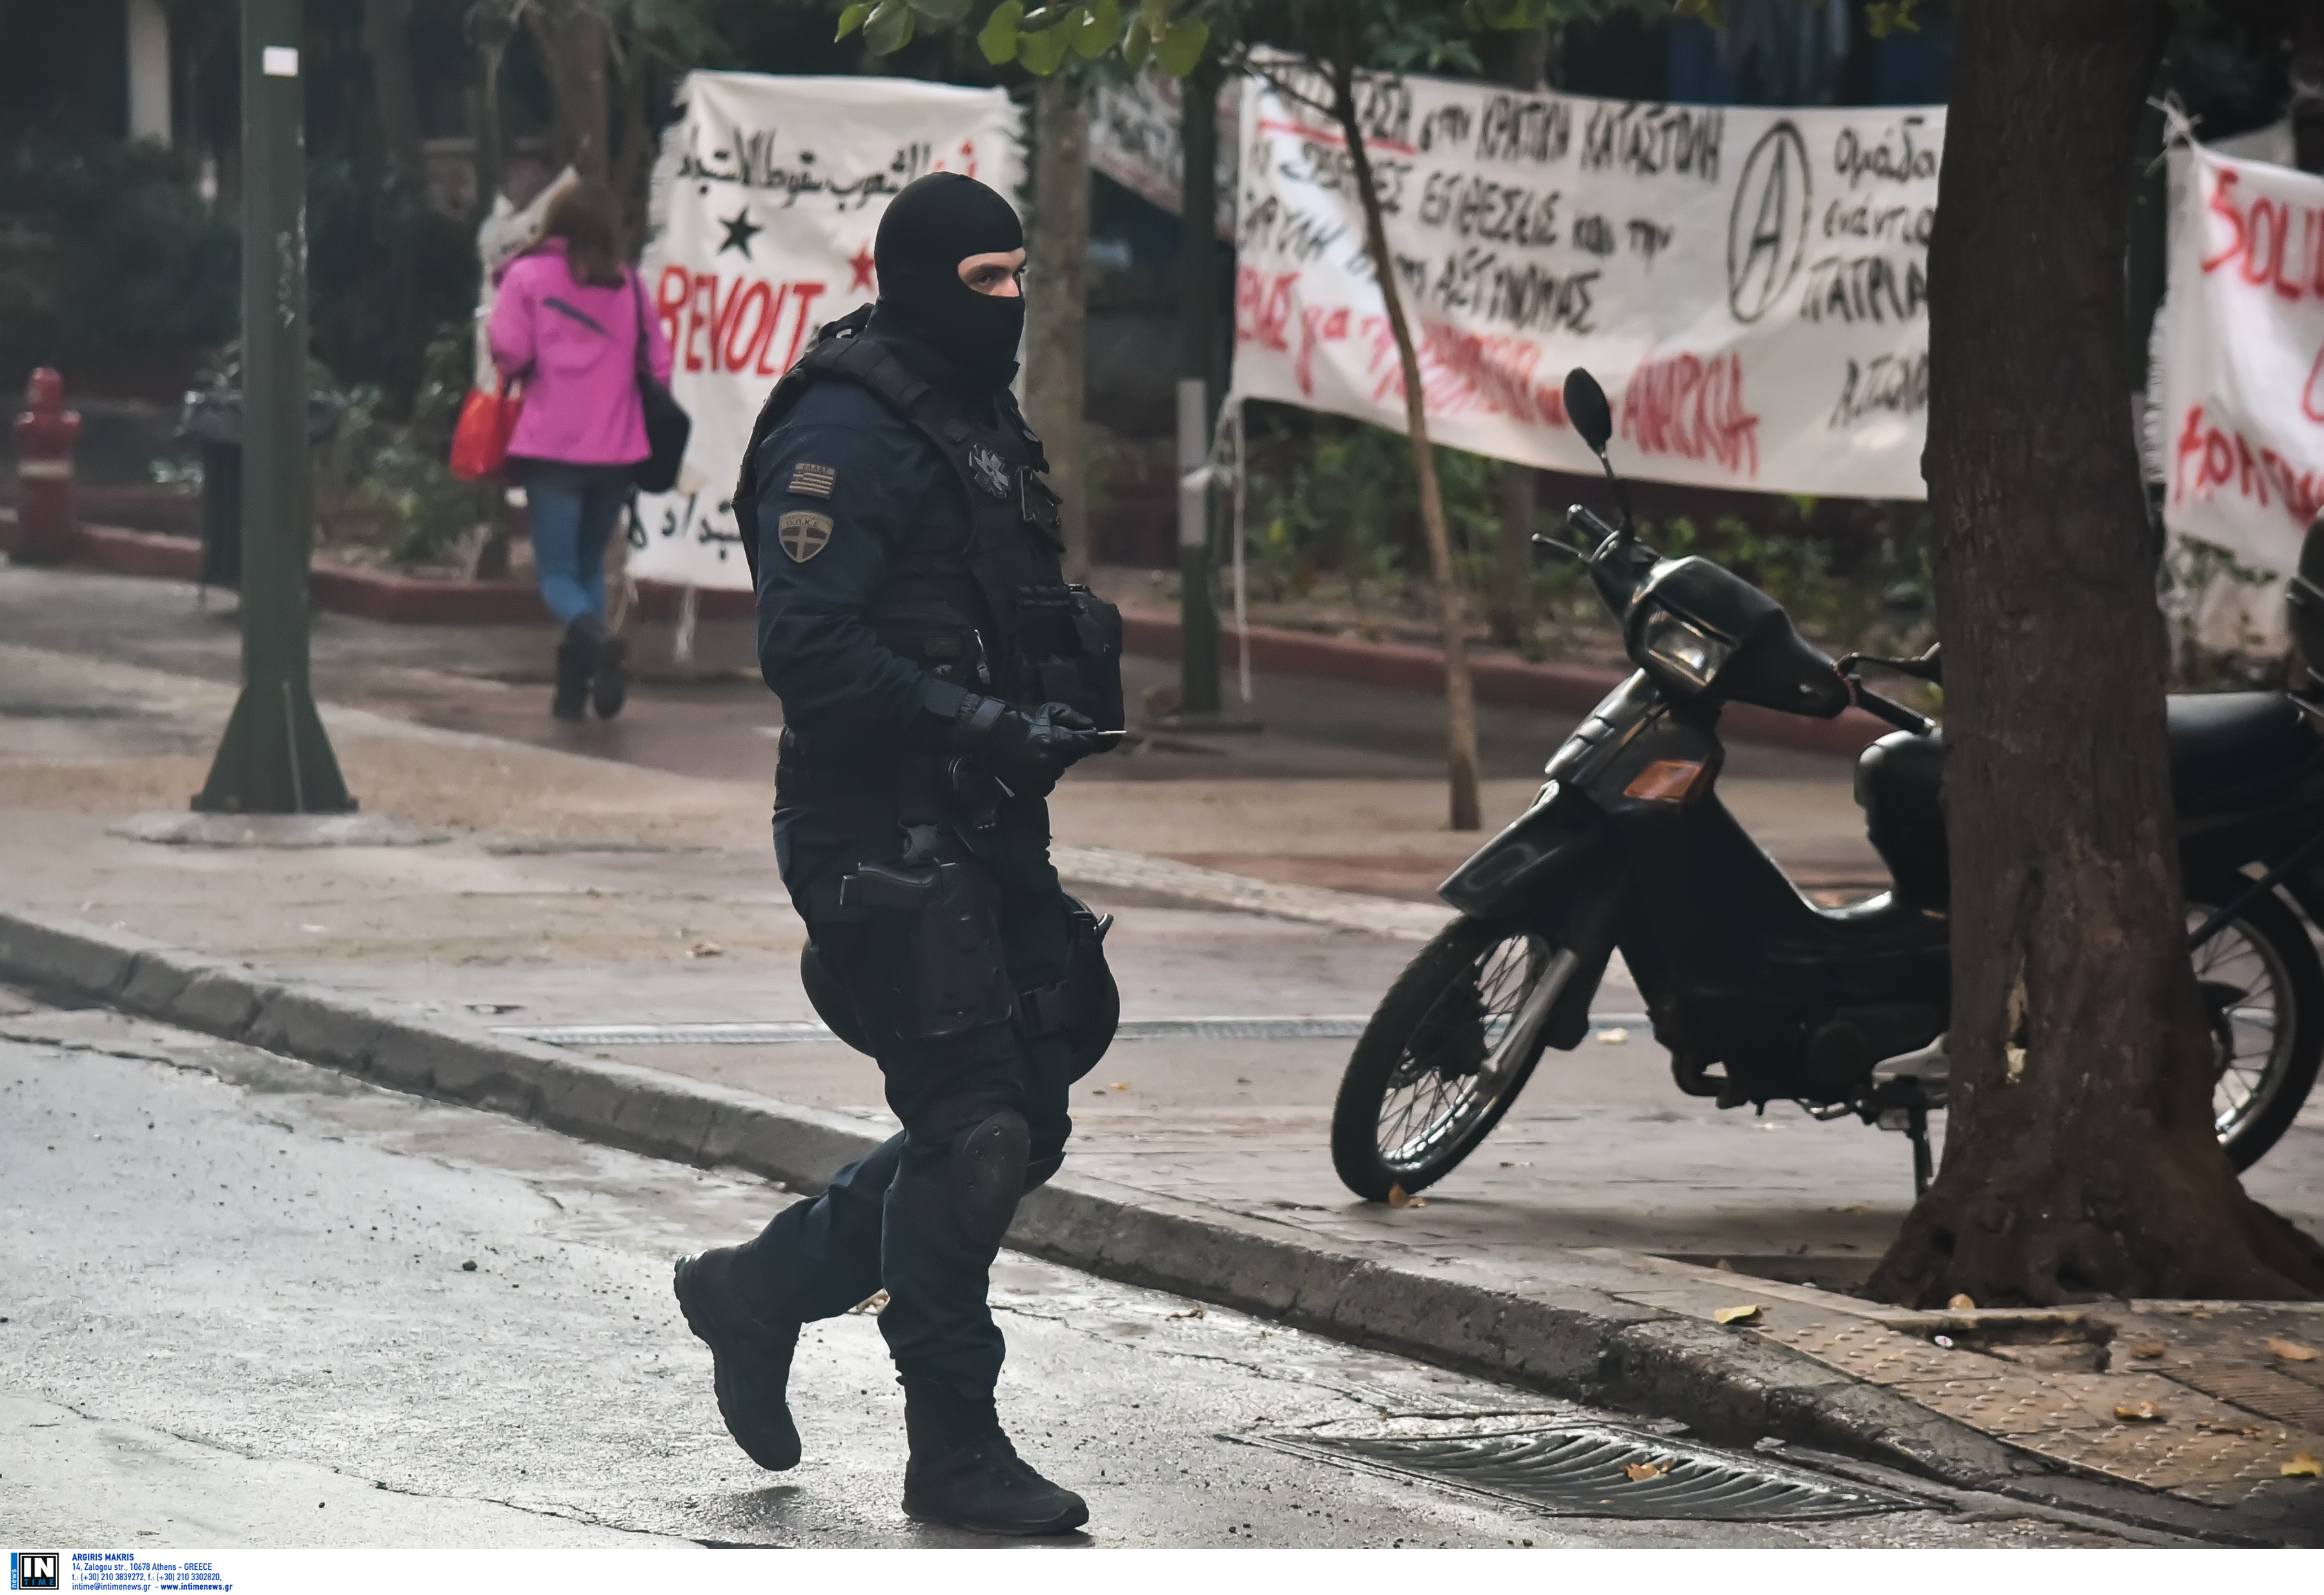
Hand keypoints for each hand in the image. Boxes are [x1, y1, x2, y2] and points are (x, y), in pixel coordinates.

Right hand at [952, 697, 1108, 794]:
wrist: (987, 735)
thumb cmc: (1018, 719)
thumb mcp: (1046, 710)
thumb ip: (1072, 717)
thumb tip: (1092, 727)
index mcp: (1055, 741)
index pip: (1085, 745)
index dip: (1082, 742)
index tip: (1077, 739)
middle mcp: (1050, 762)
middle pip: (1070, 760)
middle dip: (1063, 752)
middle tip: (1045, 743)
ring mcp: (1040, 778)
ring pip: (1057, 772)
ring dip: (1051, 764)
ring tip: (1033, 754)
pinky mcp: (1030, 790)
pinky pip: (1045, 785)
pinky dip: (1040, 777)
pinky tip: (1028, 766)